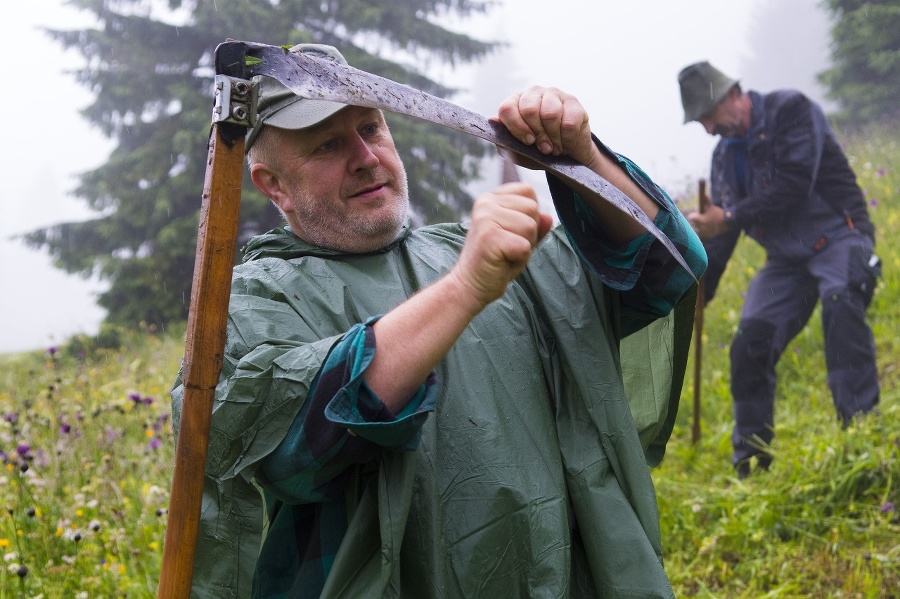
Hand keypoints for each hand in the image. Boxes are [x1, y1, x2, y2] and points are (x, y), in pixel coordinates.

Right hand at [450, 182, 553, 308]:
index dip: (529, 215)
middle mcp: (486, 203)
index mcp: (491, 198)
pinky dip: (520, 260)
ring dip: (525, 247)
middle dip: (529, 233)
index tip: (510, 232)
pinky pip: (525, 246)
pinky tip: (502, 263)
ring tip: (506, 255)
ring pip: (530, 226)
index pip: (527, 191)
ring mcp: (486, 218)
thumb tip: (548, 216)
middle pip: (532, 208)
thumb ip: (534, 225)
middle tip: (508, 248)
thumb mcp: (518, 239)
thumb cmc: (494, 262)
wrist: (469, 286)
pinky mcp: (489, 237)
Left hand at [495, 86, 601, 169]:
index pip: (507, 108)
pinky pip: (568, 121)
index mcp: (516, 102)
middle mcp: (534, 93)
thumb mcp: (520, 151)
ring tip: (555, 148)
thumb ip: (504, 140)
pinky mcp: (573, 102)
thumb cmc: (540, 150)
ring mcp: (554, 94)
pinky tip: (567, 143)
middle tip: (544, 149)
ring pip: (550, 114)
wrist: (569, 156)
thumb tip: (492, 121)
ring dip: (553, 138)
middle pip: (529, 109)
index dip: (516, 128)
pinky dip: (567, 139)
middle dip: (537, 134)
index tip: (528, 142)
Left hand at [687, 203, 728, 238]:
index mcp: (701, 220)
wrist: (728, 222)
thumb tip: (703, 194)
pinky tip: (705, 228)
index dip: (692, 215)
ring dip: (698, 227)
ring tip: (702, 223)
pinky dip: (702, 232)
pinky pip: (701, 235)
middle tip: (700, 219)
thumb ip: (706, 201)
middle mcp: (701, 227)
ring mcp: (704, 233)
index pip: (691, 217)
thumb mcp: (712, 207)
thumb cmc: (719, 213)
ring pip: (696, 230)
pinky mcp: (708, 236)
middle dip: (695, 221)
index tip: (696, 214)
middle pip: (693, 224)